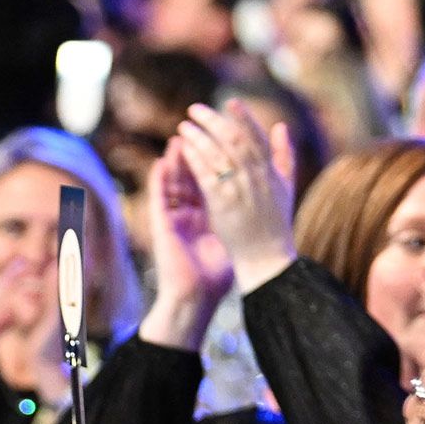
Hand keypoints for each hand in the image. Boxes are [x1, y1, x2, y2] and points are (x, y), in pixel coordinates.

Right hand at [139, 139, 233, 350]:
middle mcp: (189, 210)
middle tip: (202, 126)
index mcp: (208, 210)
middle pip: (194, 171)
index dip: (220, 154)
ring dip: (176, 159)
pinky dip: (158, 180)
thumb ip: (246, 212)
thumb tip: (265, 197)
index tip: (228, 134)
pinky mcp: (162, 227)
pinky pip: (158, 199)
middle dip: (198, 147)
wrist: (199, 297)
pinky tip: (160, 163)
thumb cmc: (217, 274)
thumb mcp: (237, 236)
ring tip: (180, 137)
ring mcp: (174, 217)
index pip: (214, 174)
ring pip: (174, 181)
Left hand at [176, 102, 297, 290]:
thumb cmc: (275, 226)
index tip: (230, 102)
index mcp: (271, 170)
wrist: (268, 259)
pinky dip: (196, 159)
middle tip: (195, 109)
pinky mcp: (224, 203)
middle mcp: (257, 176)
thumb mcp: (286, 187)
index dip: (243, 116)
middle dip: (214, 121)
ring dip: (200, 137)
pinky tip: (184, 149)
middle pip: (233, 139)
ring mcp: (240, 189)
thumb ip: (284, 155)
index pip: (256, 136)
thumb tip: (282, 126)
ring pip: (218, 154)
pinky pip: (207, 175)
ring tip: (184, 126)